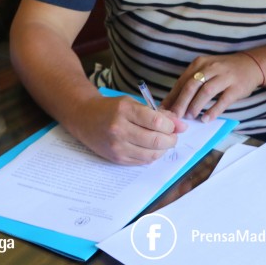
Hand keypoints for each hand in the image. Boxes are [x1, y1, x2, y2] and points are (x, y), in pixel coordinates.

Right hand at [68, 96, 186, 164]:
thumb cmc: (111, 108)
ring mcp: (117, 146)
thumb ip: (157, 113)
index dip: (171, 126)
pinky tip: (152, 148)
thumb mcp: (133, 103)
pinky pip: (142, 161)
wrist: (84, 118)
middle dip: (171, 140)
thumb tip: (181, 125)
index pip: (156, 121)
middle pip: (156, 140)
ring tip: (164, 142)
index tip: (174, 125)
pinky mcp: (116, 158)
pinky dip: (152, 156)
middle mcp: (119, 129)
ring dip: (163, 150)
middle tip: (173, 136)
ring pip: (151, 154)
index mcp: (125, 110)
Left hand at [161, 53, 264, 122]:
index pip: (182, 81)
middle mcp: (211, 67)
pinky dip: (213, 111)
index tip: (164, 110)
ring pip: (206, 91)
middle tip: (175, 117)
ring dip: (196, 106)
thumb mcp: (205, 70)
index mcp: (200, 63)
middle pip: (192, 86)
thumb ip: (190, 84)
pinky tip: (206, 119)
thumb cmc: (223, 71)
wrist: (251, 65)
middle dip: (181, 102)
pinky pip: (223, 100)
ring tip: (190, 117)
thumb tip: (170, 103)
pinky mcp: (236, 87)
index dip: (172, 96)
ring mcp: (225, 76)